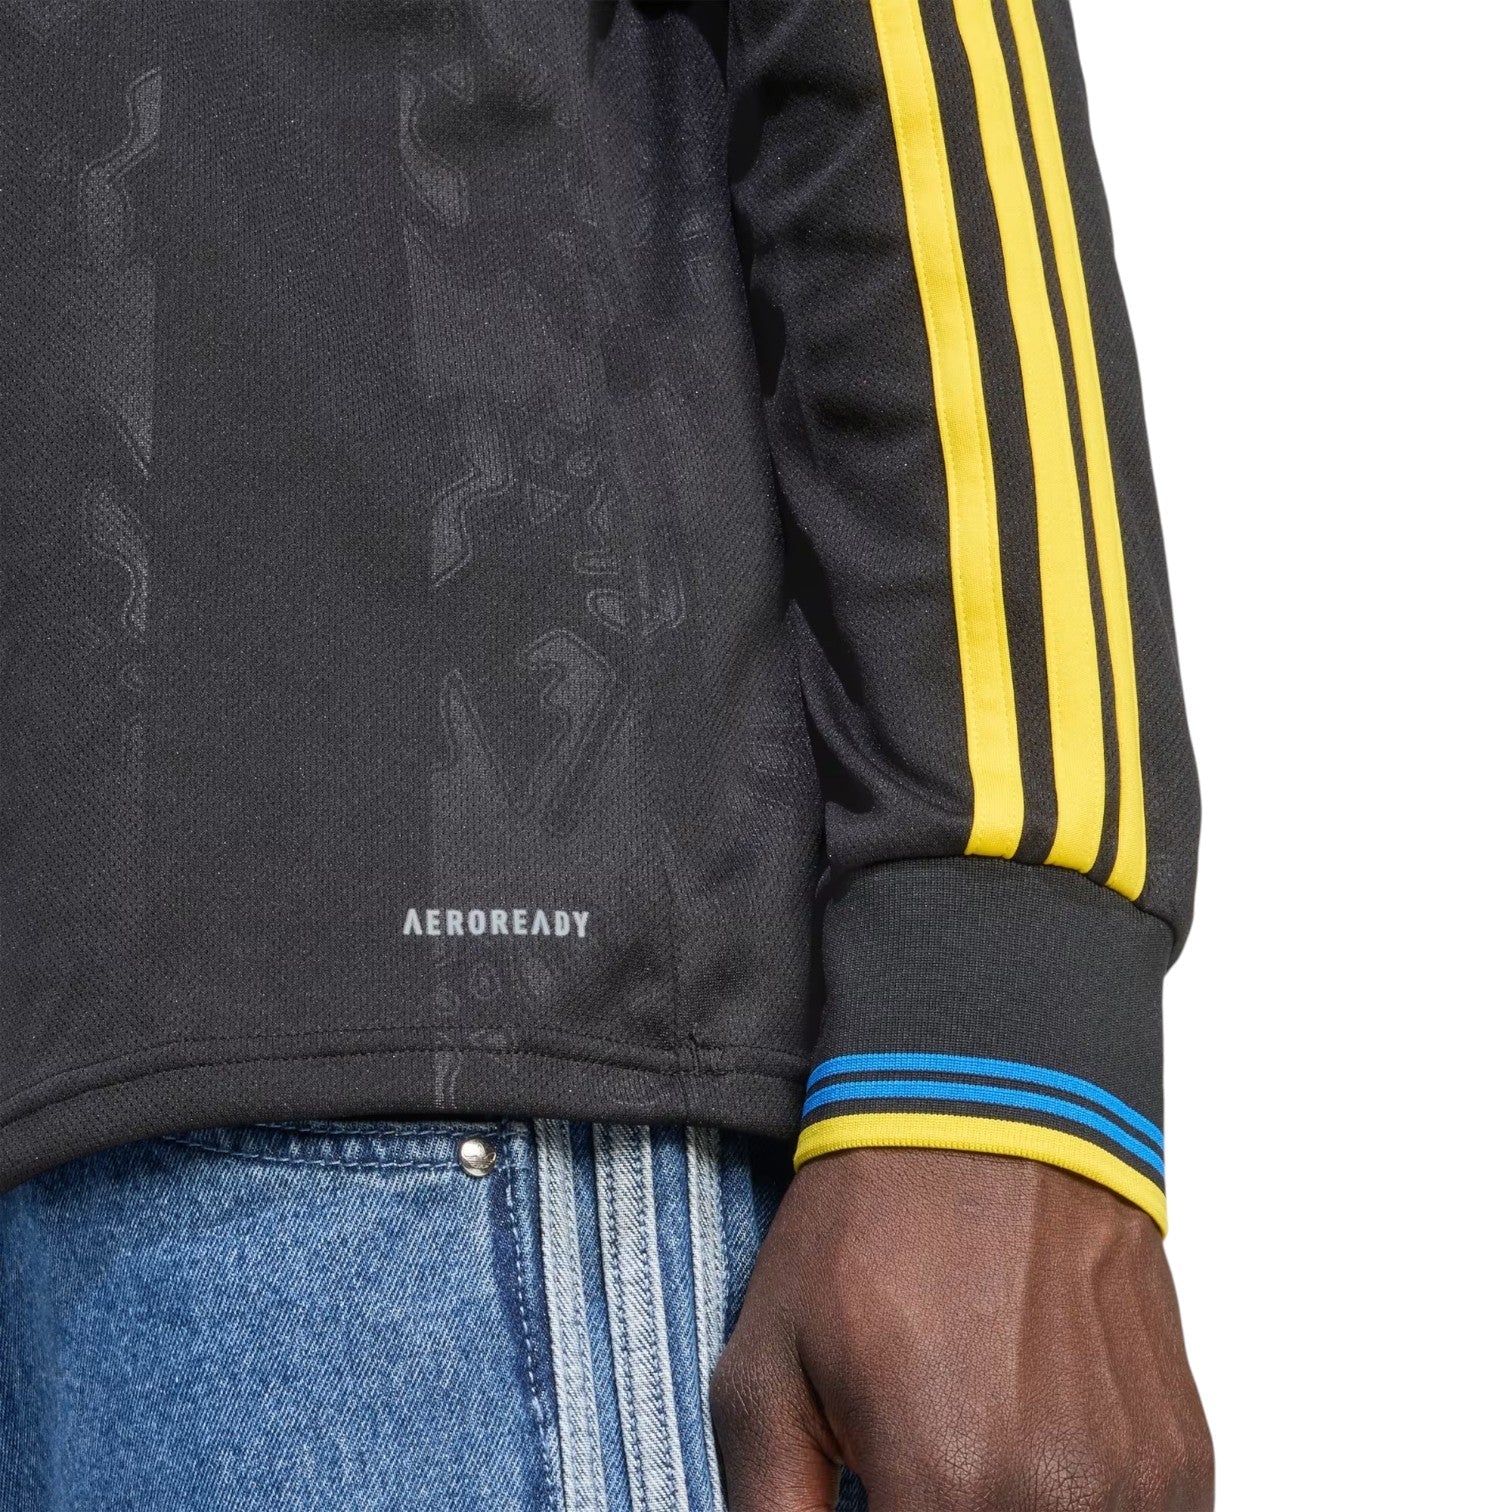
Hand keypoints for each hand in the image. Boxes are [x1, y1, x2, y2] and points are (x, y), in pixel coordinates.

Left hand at [711, 1148, 1213, 1510]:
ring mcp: (1136, 1483)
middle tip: (897, 1469)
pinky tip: (1023, 1452)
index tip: (861, 1497)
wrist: (989, 1113)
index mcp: (946, 1492)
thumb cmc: (872, 1229)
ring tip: (962, 1444)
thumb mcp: (762, 1371)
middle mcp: (1059, 1503)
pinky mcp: (1179, 1455)